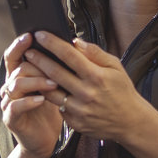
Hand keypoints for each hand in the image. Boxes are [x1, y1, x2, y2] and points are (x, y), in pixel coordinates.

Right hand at [0, 33, 64, 157]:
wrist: (45, 140)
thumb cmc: (52, 112)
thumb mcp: (56, 88)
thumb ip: (56, 69)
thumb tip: (69, 46)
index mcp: (21, 77)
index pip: (14, 56)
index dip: (19, 45)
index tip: (30, 35)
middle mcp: (11, 87)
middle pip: (18, 68)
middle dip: (36, 65)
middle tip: (56, 67)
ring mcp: (9, 102)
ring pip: (15, 84)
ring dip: (35, 81)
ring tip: (53, 84)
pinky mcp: (11, 118)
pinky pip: (15, 106)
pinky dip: (28, 101)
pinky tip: (42, 99)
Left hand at [24, 31, 155, 143]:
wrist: (129, 122)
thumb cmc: (122, 91)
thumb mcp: (115, 67)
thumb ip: (95, 53)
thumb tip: (75, 41)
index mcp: (97, 77)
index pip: (69, 55)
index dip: (52, 43)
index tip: (40, 35)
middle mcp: (86, 93)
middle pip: (55, 73)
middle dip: (39, 60)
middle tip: (28, 51)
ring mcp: (79, 110)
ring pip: (50, 92)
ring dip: (38, 79)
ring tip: (31, 69)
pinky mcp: (74, 122)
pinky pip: (58, 107)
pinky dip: (50, 96)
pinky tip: (43, 87)